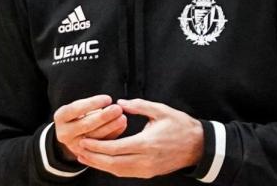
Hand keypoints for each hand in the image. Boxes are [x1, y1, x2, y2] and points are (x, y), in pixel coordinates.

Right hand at [53, 95, 127, 161]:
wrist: (73, 132)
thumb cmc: (80, 113)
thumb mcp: (80, 107)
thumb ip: (93, 105)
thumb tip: (109, 103)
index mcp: (61, 117)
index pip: (76, 109)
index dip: (93, 103)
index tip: (108, 98)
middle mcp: (64, 133)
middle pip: (86, 125)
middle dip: (103, 117)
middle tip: (118, 109)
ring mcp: (74, 146)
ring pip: (95, 138)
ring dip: (110, 127)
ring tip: (123, 118)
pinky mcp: (86, 154)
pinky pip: (101, 146)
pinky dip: (113, 135)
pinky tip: (122, 126)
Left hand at [77, 99, 203, 178]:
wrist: (198, 145)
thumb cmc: (180, 125)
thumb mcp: (161, 110)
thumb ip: (139, 105)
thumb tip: (119, 103)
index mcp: (146, 143)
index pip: (114, 147)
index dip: (97, 145)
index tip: (84, 139)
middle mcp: (145, 159)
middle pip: (111, 162)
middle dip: (93, 157)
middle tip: (78, 150)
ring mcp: (146, 169)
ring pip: (117, 170)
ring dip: (99, 164)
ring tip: (85, 157)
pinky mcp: (148, 173)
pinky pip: (125, 172)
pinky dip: (111, 168)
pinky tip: (103, 161)